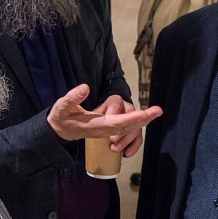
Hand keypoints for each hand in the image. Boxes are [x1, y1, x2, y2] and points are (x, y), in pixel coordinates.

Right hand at [46, 84, 162, 156]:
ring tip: (155, 112)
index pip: (116, 123)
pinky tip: (145, 116)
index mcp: (94, 125)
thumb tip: (85, 87)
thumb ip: (72, 97)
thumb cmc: (61, 118)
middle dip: (142, 119)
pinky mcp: (107, 129)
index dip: (131, 118)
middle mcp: (103, 130)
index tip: (144, 113)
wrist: (60, 131)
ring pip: (127, 128)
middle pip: (126, 127)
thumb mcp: (62, 107)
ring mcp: (106, 131)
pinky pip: (124, 128)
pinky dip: (136, 122)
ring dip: (142, 121)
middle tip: (157, 111)